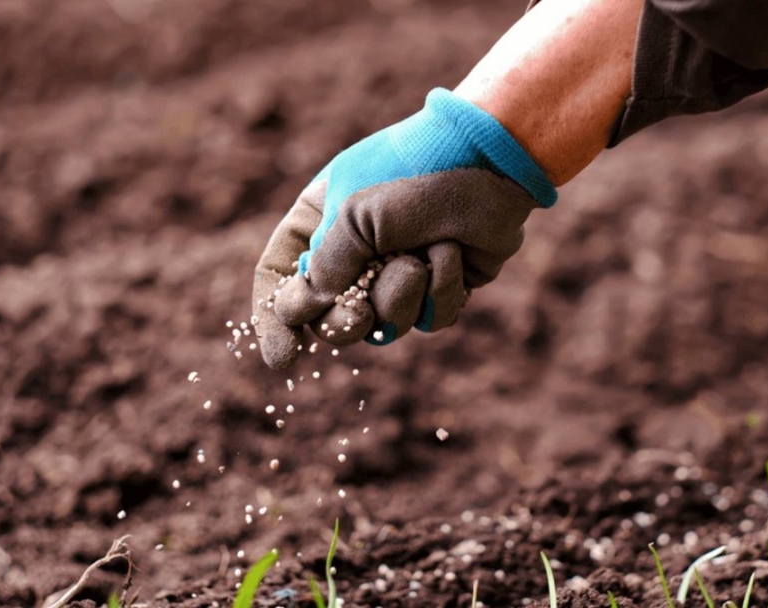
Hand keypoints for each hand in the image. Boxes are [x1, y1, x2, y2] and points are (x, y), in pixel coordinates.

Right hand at [252, 88, 556, 369]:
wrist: (491, 161)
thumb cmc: (415, 173)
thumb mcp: (355, 214)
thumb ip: (325, 267)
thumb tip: (303, 312)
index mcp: (319, 222)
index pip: (280, 278)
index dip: (276, 321)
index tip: (284, 356)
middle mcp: (355, 252)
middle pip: (330, 318)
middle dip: (345, 323)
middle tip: (357, 315)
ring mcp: (399, 272)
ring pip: (384, 325)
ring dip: (401, 296)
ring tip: (419, 257)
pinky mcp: (441, 287)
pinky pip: (430, 320)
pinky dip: (442, 290)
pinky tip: (452, 253)